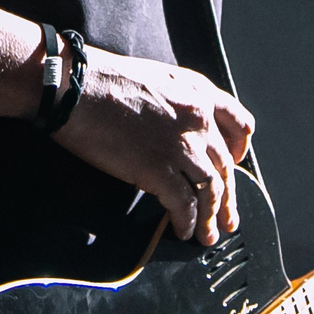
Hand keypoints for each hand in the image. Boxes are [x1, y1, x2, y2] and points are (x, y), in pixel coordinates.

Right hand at [53, 47, 255, 244]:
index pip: (239, 124)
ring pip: (211, 189)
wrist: (73, 86)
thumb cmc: (102, 79)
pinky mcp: (159, 169)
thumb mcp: (155, 78)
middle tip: (228, 218)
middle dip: (228, 197)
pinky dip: (187, 222)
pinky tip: (183, 230)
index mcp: (198, 92)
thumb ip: (176, 102)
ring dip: (211, 217)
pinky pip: (185, 204)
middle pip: (225, 165)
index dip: (240, 150)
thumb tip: (175, 131)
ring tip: (208, 235)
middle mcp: (197, 118)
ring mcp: (181, 145)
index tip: (237, 166)